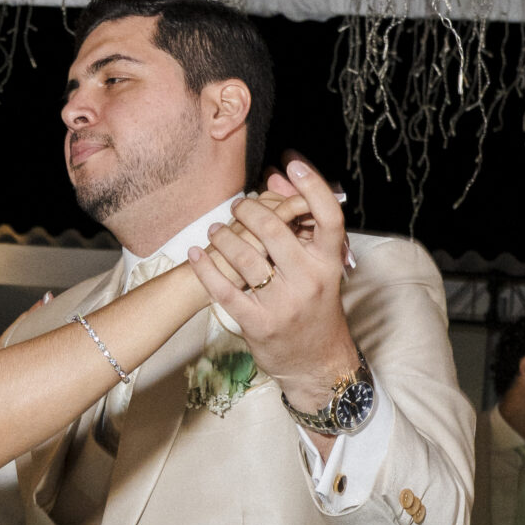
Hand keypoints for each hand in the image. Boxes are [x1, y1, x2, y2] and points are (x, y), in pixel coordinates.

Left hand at [191, 157, 357, 414]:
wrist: (316, 361)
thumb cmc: (315, 307)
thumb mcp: (320, 270)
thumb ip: (303, 228)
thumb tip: (279, 180)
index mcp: (328, 263)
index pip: (328, 216)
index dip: (313, 185)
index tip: (293, 162)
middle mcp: (309, 281)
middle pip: (275, 230)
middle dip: (249, 211)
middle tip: (238, 207)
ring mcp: (283, 303)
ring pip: (245, 257)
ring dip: (224, 236)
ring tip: (215, 230)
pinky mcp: (258, 323)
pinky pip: (224, 290)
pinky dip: (206, 268)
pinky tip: (196, 254)